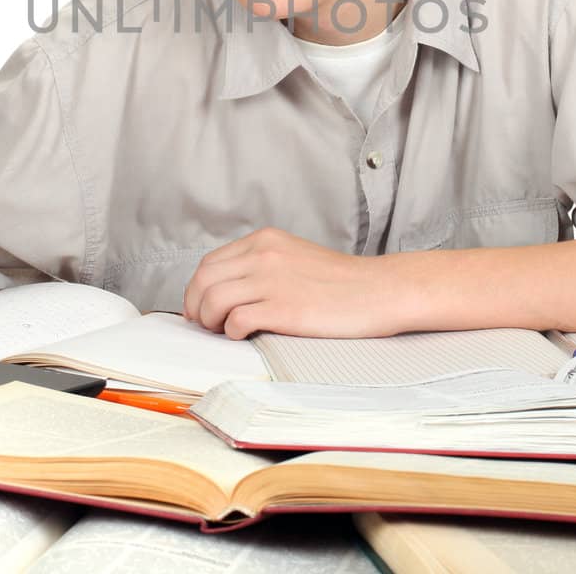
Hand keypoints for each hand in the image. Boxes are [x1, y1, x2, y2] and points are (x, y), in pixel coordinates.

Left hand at [182, 227, 404, 339]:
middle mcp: (263, 256)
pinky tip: (245, 335)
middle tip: (205, 324)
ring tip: (224, 331)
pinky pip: (236, 321)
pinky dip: (232, 332)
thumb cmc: (339, 281)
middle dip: (196, 306)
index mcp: (264, 241)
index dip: (197, 289)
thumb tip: (227, 289)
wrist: (379, 291)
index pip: (209, 263)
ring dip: (210, 321)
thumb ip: (261, 264)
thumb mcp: (294, 256)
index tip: (201, 307)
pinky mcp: (283, 309)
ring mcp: (272, 281)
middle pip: (204, 280)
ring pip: (213, 301)